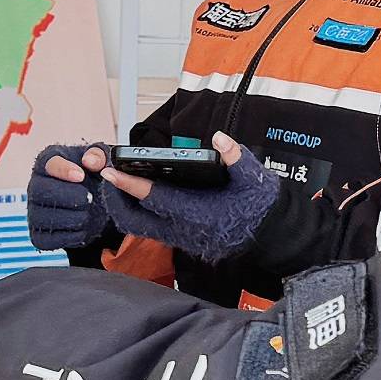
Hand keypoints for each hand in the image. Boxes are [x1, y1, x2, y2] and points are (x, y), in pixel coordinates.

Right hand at [25, 143, 114, 252]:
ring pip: (41, 217)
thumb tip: (90, 161)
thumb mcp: (102, 160)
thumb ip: (99, 155)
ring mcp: (35, 212)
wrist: (97, 204)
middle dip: (66, 196)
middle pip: (40, 191)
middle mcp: (36, 186)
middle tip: (88, 198)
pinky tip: (82, 229)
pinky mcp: (39, 235)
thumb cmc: (93, 177)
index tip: (81, 176)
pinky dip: (67, 237)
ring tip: (88, 214)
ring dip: (69, 217)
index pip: (48, 164)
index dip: (63, 170)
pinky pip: (46, 239)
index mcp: (48, 162)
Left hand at [99, 133, 278, 261]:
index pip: (156, 199)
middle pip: (136, 221)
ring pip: (140, 227)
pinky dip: (139, 211)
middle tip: (108, 173)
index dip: (130, 184)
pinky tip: (138, 191)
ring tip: (118, 179)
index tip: (110, 170)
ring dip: (125, 206)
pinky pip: (151, 229)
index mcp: (199, 215)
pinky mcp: (183, 240)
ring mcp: (182, 239)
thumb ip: (236, 157)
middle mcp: (186, 231)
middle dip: (116, 198)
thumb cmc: (261, 204)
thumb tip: (220, 139)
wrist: (272, 234)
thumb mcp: (254, 178)